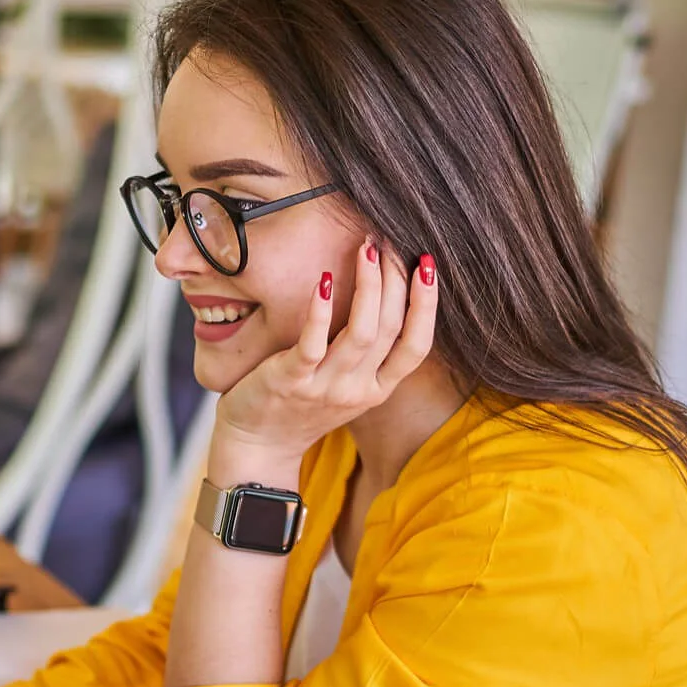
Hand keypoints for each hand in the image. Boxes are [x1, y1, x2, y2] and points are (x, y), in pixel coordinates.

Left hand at [214, 236, 437, 469]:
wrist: (257, 445)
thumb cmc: (302, 406)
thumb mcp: (348, 387)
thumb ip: (370, 355)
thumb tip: (387, 296)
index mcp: (378, 390)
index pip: (418, 345)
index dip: (427, 303)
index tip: (428, 263)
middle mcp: (357, 390)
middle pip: (391, 329)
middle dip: (396, 279)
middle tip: (389, 241)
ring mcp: (325, 387)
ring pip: (362, 333)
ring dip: (368, 286)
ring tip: (367, 249)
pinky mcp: (290, 381)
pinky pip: (312, 344)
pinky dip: (321, 311)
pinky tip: (326, 280)